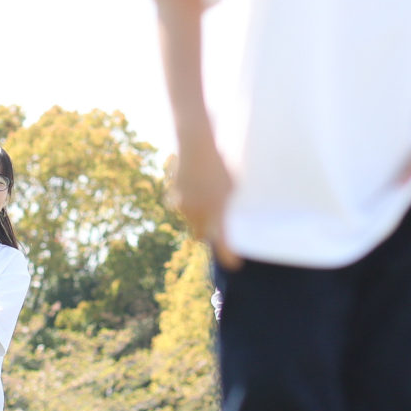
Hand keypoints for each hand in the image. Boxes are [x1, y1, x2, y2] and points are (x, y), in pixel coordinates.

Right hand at [169, 141, 238, 268]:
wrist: (196, 146)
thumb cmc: (221, 164)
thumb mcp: (233, 185)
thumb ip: (229, 204)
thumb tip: (230, 215)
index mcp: (217, 212)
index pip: (222, 243)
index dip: (228, 257)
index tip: (235, 264)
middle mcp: (199, 213)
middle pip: (201, 236)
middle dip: (206, 234)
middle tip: (215, 228)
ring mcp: (184, 206)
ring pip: (191, 220)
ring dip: (197, 216)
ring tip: (206, 196)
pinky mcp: (175, 197)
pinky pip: (182, 207)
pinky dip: (188, 204)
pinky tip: (196, 188)